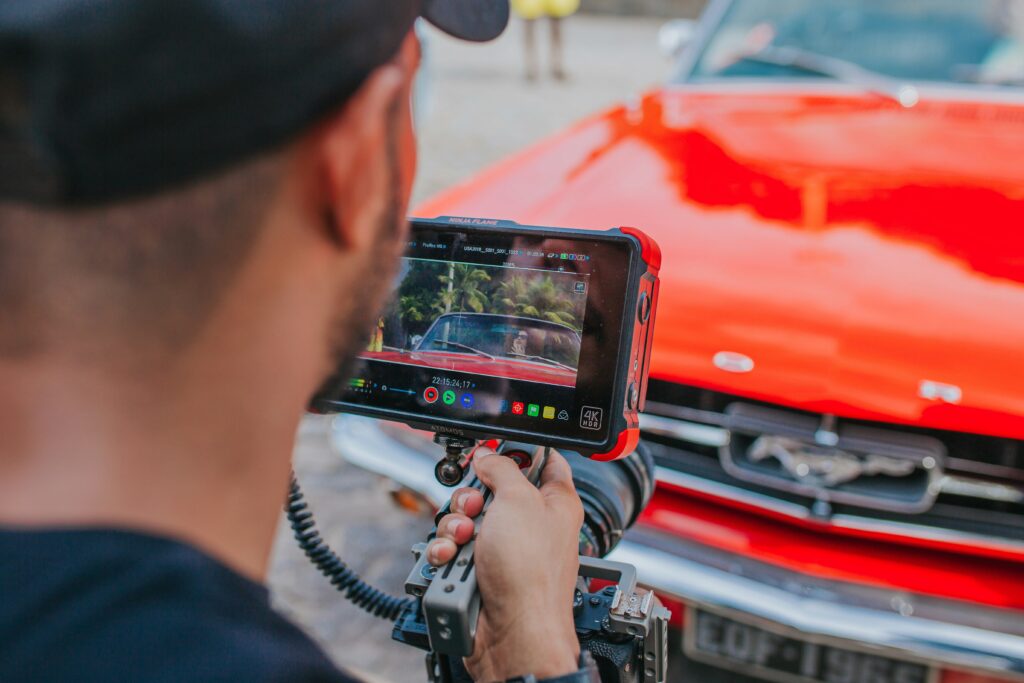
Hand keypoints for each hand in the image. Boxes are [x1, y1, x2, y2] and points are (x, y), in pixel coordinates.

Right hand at [427, 446, 583, 680]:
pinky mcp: (481, 571)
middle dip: (473, 495)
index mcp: (555, 503)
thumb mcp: (519, 500)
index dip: (520, 451)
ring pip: (468, 518)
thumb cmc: (532, 575)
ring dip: (455, 525)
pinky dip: (447, 551)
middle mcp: (531, 525)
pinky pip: (454, 549)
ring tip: (464, 539)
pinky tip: (452, 558)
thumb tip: (488, 456)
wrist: (512, 634)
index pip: (545, 461)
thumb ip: (502, 468)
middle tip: (475, 506)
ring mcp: (505, 550)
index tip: (498, 448)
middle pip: (493, 489)